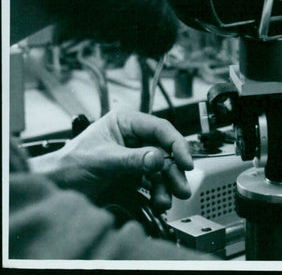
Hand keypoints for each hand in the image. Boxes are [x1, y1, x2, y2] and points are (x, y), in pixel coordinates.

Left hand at [29, 107, 193, 211]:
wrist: (53, 187)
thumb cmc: (68, 165)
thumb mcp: (102, 160)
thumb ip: (132, 159)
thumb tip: (158, 158)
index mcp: (126, 122)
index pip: (160, 129)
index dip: (176, 144)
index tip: (185, 161)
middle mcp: (134, 136)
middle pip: (165, 150)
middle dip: (173, 171)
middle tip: (181, 187)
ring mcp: (134, 155)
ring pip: (161, 168)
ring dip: (166, 186)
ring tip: (165, 202)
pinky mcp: (133, 173)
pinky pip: (152, 181)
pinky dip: (157, 192)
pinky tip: (157, 202)